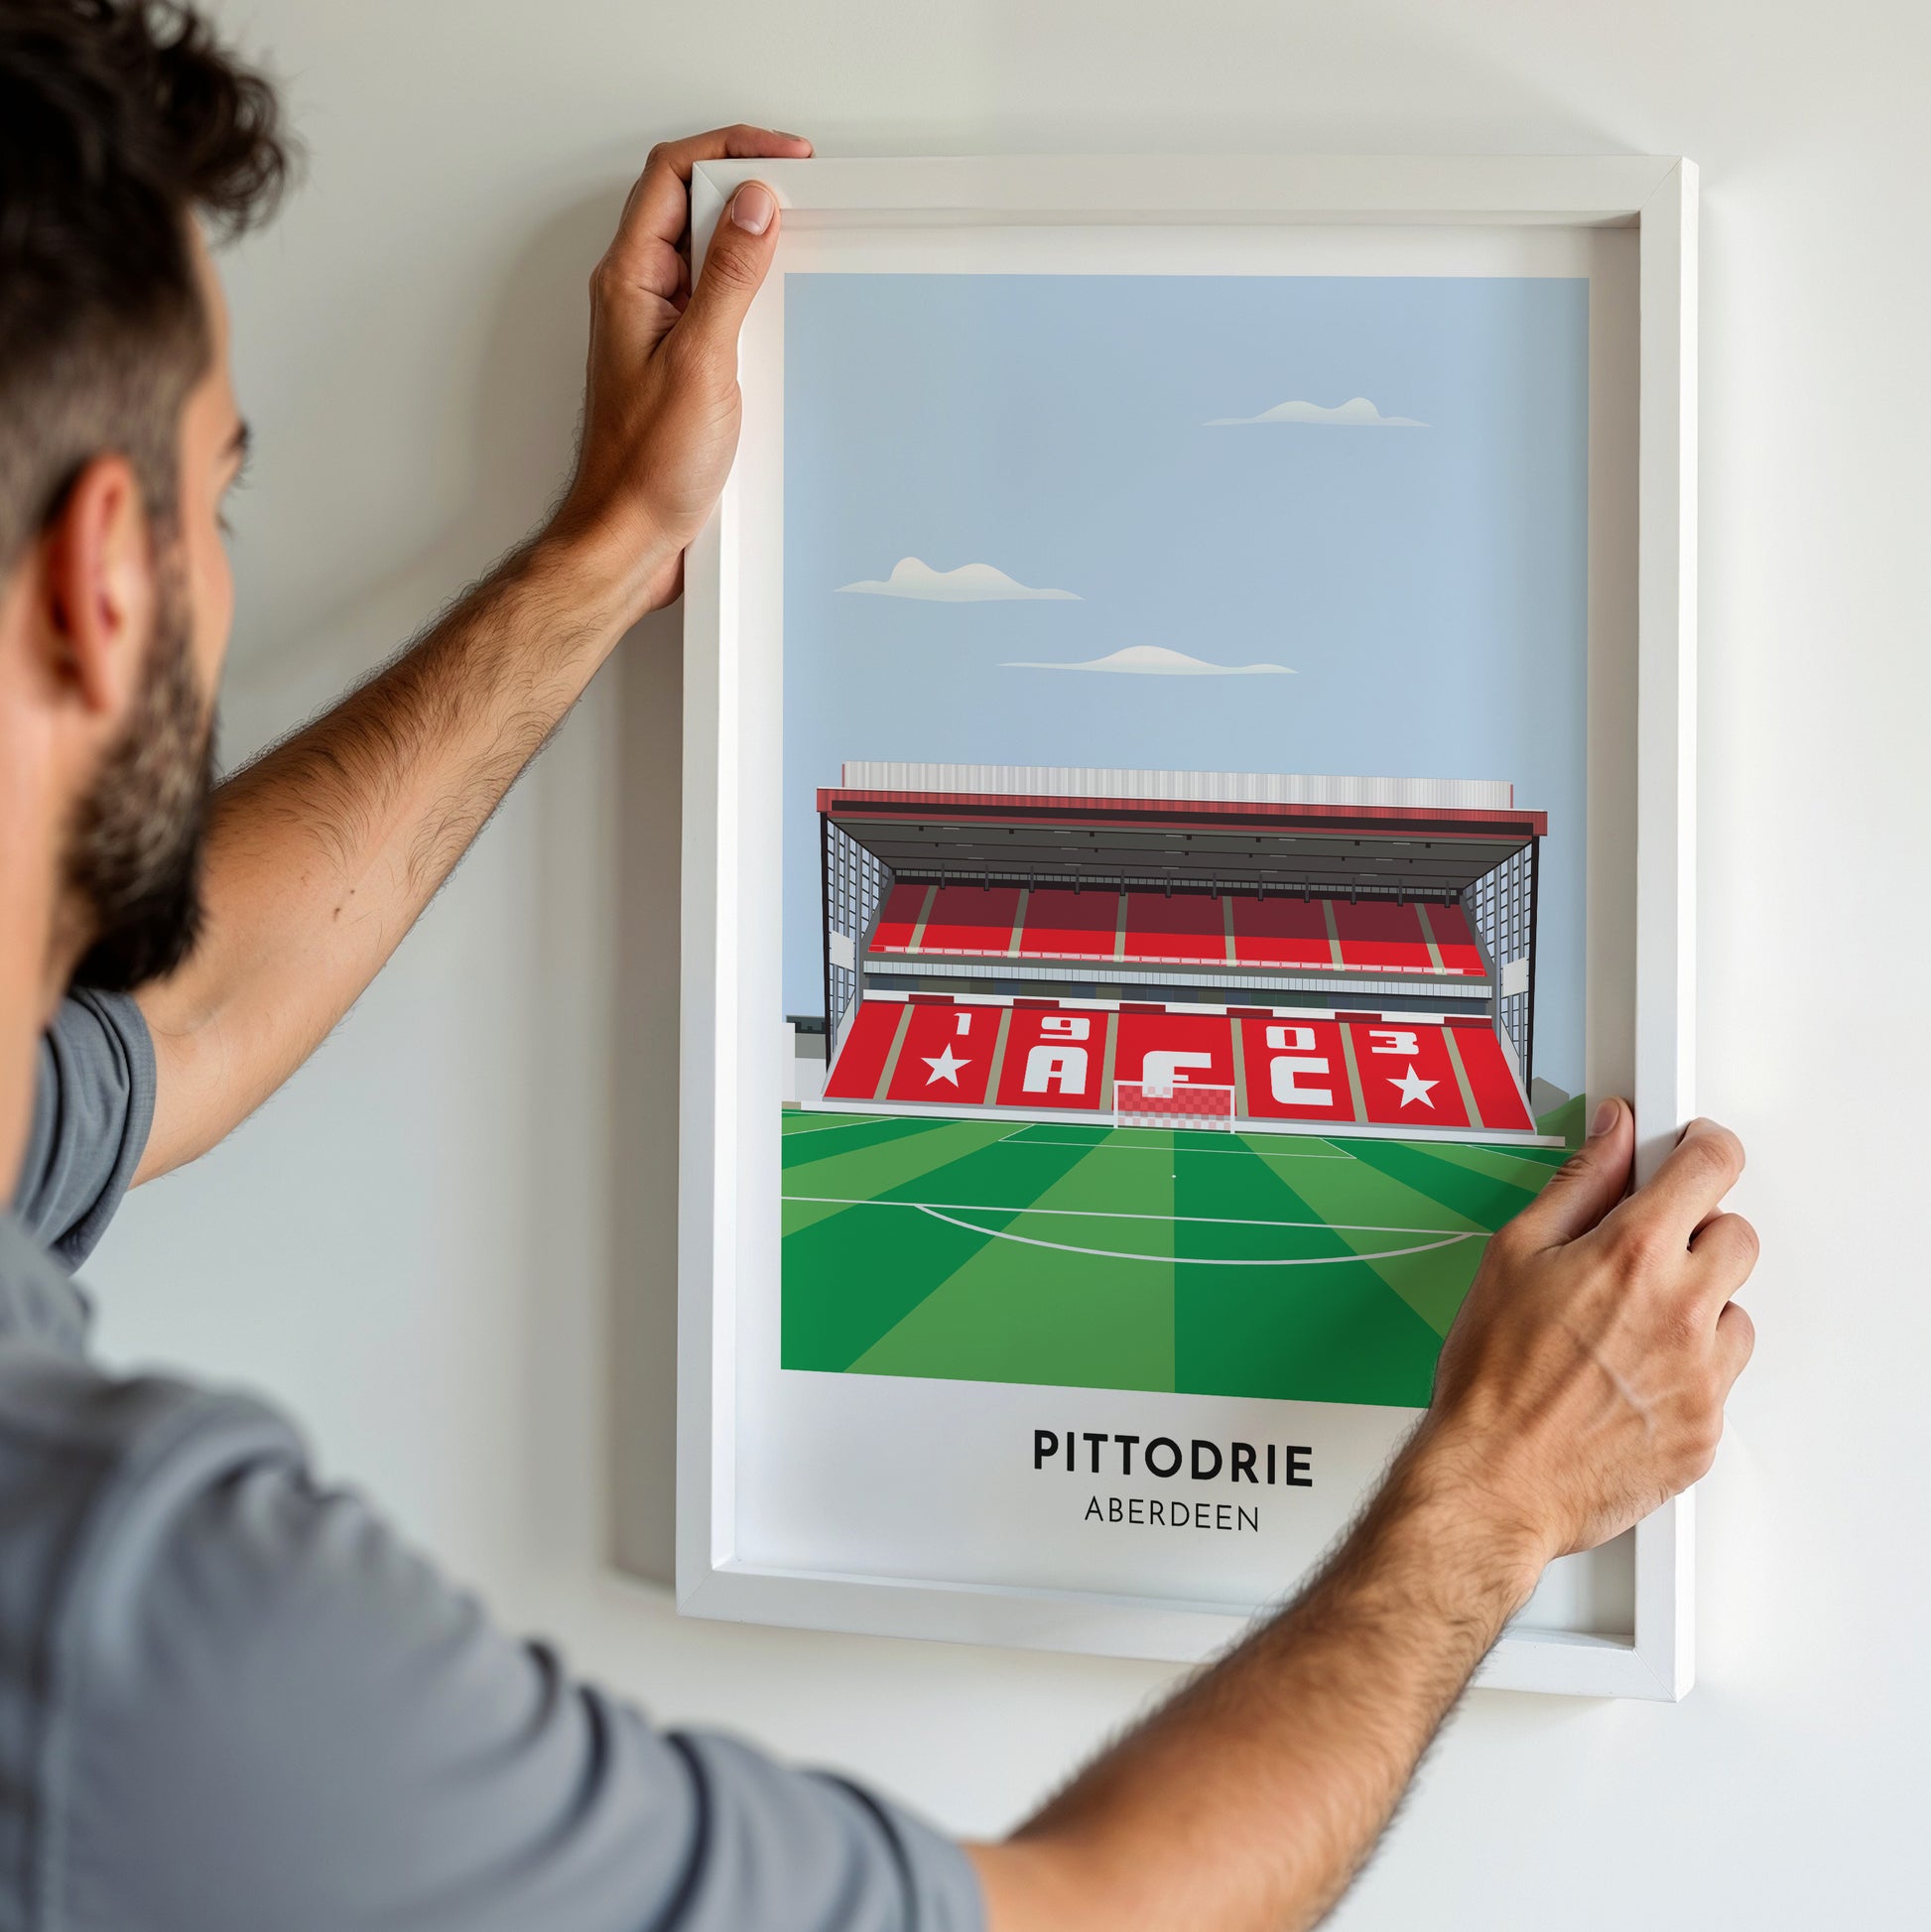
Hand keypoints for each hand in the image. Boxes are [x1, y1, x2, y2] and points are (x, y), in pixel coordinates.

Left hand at [547, 124, 811, 616]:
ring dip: (750, 241)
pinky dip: (751, 293)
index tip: (786, 159)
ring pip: (705, 255)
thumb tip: (753, 206)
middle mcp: (639, 297)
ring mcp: (659, 330)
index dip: (729, 149)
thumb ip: (727, 278)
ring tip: (796, 239)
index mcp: (629, 280)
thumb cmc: (645, 468)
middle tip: (800, 190)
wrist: (629, 539)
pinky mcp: (681, 365)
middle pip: (688, 204)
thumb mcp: (700, 361)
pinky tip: (779, 308)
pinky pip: (717, 305)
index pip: (672, 175)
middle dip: (744, 186)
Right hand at [1411, 1101, 1757, 1566]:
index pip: (1712, 1166)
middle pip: (1738, 1236)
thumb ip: (1578, 1184)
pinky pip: (1719, 1380)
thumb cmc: (1491, 1378)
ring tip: (1628, 1329)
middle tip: (1644, 1253)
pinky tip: (1627, 1378)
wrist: (1494, 1479)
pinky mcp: (1705, 1429)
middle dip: (1697, 1233)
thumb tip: (1612, 1136)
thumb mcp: (1513, 1255)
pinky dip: (1685, 1372)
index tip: (1691, 1150)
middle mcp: (1682, 1311)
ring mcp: (1702, 1375)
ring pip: (1734, 1312)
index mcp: (1633, 1255)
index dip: (1703, 1147)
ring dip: (1696, 1309)